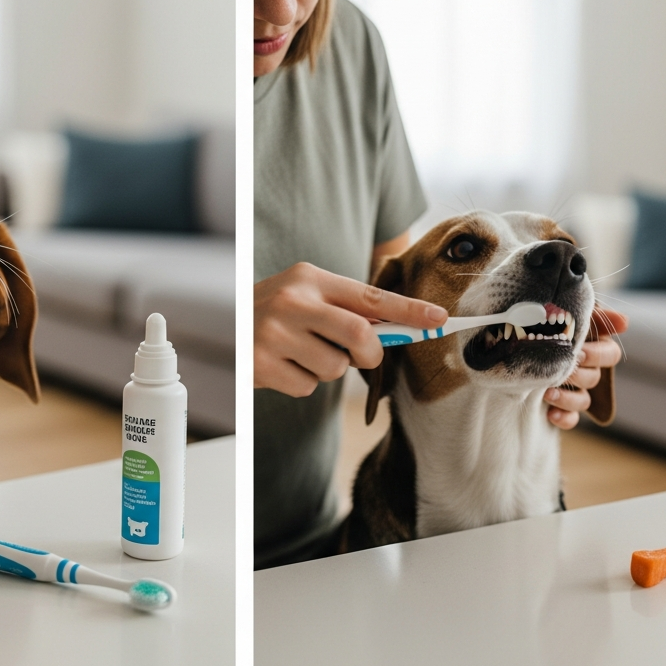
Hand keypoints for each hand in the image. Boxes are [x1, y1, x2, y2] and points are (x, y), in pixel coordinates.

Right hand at [254, 262, 447, 396]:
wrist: (224, 326)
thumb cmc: (281, 312)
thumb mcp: (310, 295)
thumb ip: (349, 309)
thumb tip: (402, 330)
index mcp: (310, 278)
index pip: (371, 297)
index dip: (410, 310)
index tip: (440, 318)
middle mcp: (292, 301)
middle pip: (360, 336)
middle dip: (370, 354)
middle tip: (362, 356)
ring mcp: (274, 334)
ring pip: (335, 368)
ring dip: (328, 368)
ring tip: (303, 353)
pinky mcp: (261, 367)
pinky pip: (309, 387)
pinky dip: (303, 383)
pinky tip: (285, 366)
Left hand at [543, 307, 627, 428]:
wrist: (515, 339)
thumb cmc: (547, 323)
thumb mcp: (568, 315)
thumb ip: (595, 317)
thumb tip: (625, 323)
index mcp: (593, 347)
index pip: (611, 355)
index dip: (597, 356)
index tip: (578, 352)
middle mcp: (587, 371)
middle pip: (594, 378)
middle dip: (577, 375)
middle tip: (560, 370)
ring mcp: (575, 391)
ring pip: (584, 401)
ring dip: (568, 398)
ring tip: (547, 392)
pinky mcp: (561, 408)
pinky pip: (571, 420)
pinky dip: (563, 418)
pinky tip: (550, 413)